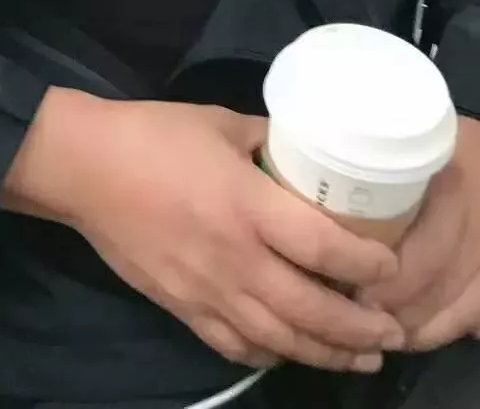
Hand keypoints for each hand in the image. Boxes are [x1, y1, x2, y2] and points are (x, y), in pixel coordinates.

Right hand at [2, 90, 405, 374]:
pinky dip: (271, 355)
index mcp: (248, 206)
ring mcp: (208, 292)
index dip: (368, 265)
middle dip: (361, 328)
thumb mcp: (221, 122)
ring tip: (362, 357)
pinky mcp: (183, 308)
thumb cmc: (154, 134)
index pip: (325, 248)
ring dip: (327, 353)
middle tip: (395, 333)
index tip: (394, 268)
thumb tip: (308, 149)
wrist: (84, 168)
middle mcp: (235, 259)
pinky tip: (291, 352)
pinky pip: (236, 346)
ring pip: (280, 339)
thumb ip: (269, 142)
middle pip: (312, 311)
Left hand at [359, 117, 479, 350]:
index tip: (348, 290)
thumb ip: (377, 166)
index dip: (382, 283)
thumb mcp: (418, 146)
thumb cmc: (456, 150)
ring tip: (388, 329)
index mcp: (454, 191)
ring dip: (421, 330)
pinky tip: (438, 325)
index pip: (418, 256)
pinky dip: (469, 330)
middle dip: (392, 312)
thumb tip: (311, 184)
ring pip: (464, 314)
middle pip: (436, 290)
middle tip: (358, 316)